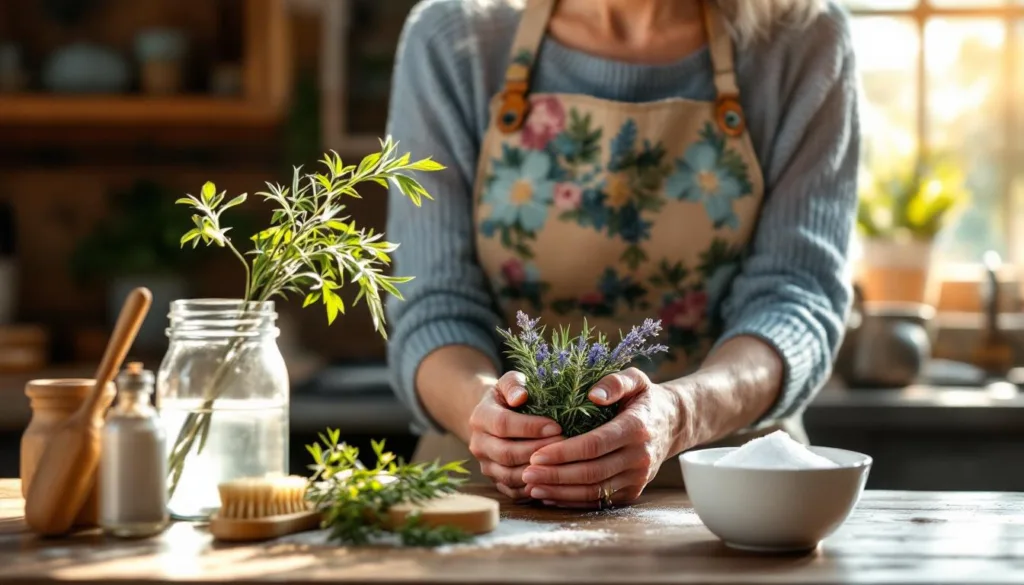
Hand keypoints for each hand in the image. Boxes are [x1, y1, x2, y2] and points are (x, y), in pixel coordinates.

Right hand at [468, 371, 563, 500]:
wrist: (495, 418)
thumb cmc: (510, 397)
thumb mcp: (510, 382)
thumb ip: (514, 384)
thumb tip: (521, 396)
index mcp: (480, 417)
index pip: (503, 424)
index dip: (530, 427)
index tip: (556, 426)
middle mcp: (478, 444)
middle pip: (506, 453)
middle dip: (538, 450)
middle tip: (565, 445)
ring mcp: (486, 465)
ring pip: (509, 475)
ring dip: (537, 470)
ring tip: (562, 461)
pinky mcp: (495, 481)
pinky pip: (513, 491)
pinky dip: (533, 487)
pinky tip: (553, 477)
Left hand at [521, 368, 684, 507]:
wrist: (674, 423)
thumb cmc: (645, 398)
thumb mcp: (636, 379)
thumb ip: (615, 382)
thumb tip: (593, 395)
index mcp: (636, 428)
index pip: (594, 445)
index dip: (563, 452)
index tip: (536, 454)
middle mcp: (639, 457)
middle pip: (591, 472)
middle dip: (555, 475)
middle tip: (525, 472)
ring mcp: (637, 478)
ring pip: (594, 491)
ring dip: (560, 491)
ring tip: (532, 486)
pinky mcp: (632, 492)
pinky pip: (599, 500)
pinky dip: (572, 500)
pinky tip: (550, 494)